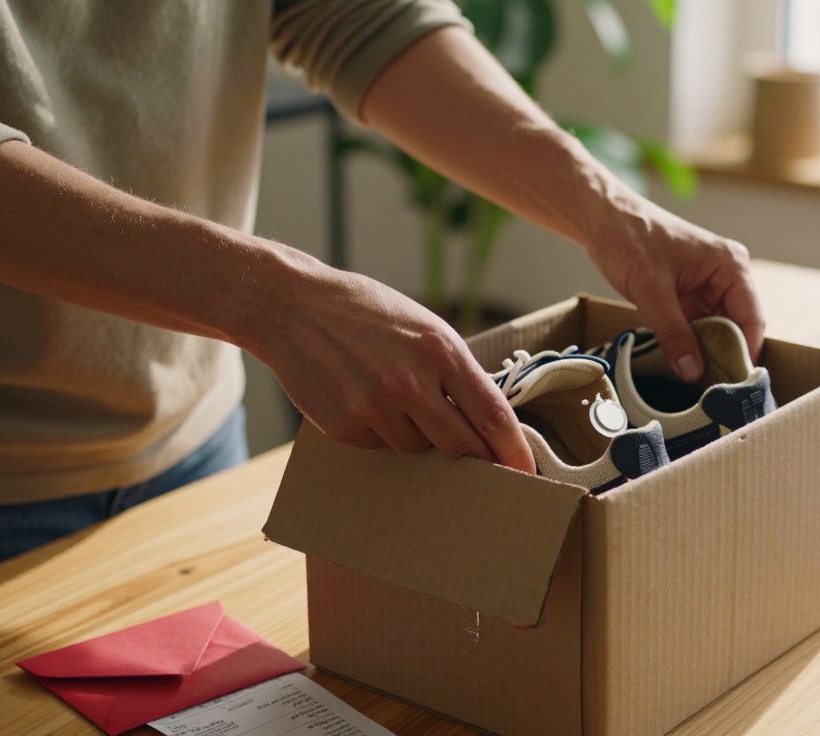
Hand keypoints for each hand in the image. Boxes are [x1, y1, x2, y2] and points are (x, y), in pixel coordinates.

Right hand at [241, 255, 535, 471]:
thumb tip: (486, 421)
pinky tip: (365, 402)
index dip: (514, 450)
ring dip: (420, 439)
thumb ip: (455, 371)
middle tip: (478, 461)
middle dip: (473, 457)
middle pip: (461, 446)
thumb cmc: (367, 313)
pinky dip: (382, 435)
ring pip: (419, 451)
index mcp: (441, 350)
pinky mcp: (344, 427)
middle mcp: (411, 383)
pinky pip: (381, 449)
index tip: (527, 471)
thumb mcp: (423, 327)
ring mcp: (375, 408)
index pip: (492, 414)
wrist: (292, 307)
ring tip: (396, 402)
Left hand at [585, 196, 764, 381]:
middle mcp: (727, 276)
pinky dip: (693, 347)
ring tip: (699, 388)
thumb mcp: (650, 290)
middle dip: (726, 359)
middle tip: (713, 395)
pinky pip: (699, 328)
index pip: (751, 319)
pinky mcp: (690, 296)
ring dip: (708, 355)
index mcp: (730, 265)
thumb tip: (693, 372)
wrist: (601, 218)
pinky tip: (684, 368)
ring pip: (718, 332)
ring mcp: (709, 287)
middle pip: (738, 328)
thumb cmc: (628, 237)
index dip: (745, 354)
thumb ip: (674, 333)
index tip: (733, 386)